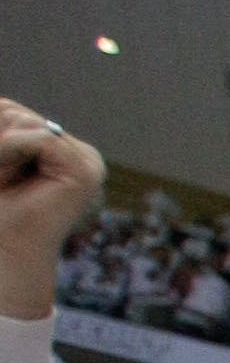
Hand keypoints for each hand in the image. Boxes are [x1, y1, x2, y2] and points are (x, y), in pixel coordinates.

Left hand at [0, 99, 104, 320]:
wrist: (3, 250)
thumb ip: (8, 127)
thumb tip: (18, 116)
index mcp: (59, 150)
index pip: (10, 112)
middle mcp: (79, 154)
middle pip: (16, 113)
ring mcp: (87, 162)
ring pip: (24, 122)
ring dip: (0, 151)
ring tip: (5, 182)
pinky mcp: (85, 171)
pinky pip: (39, 138)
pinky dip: (11, 152)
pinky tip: (12, 179)